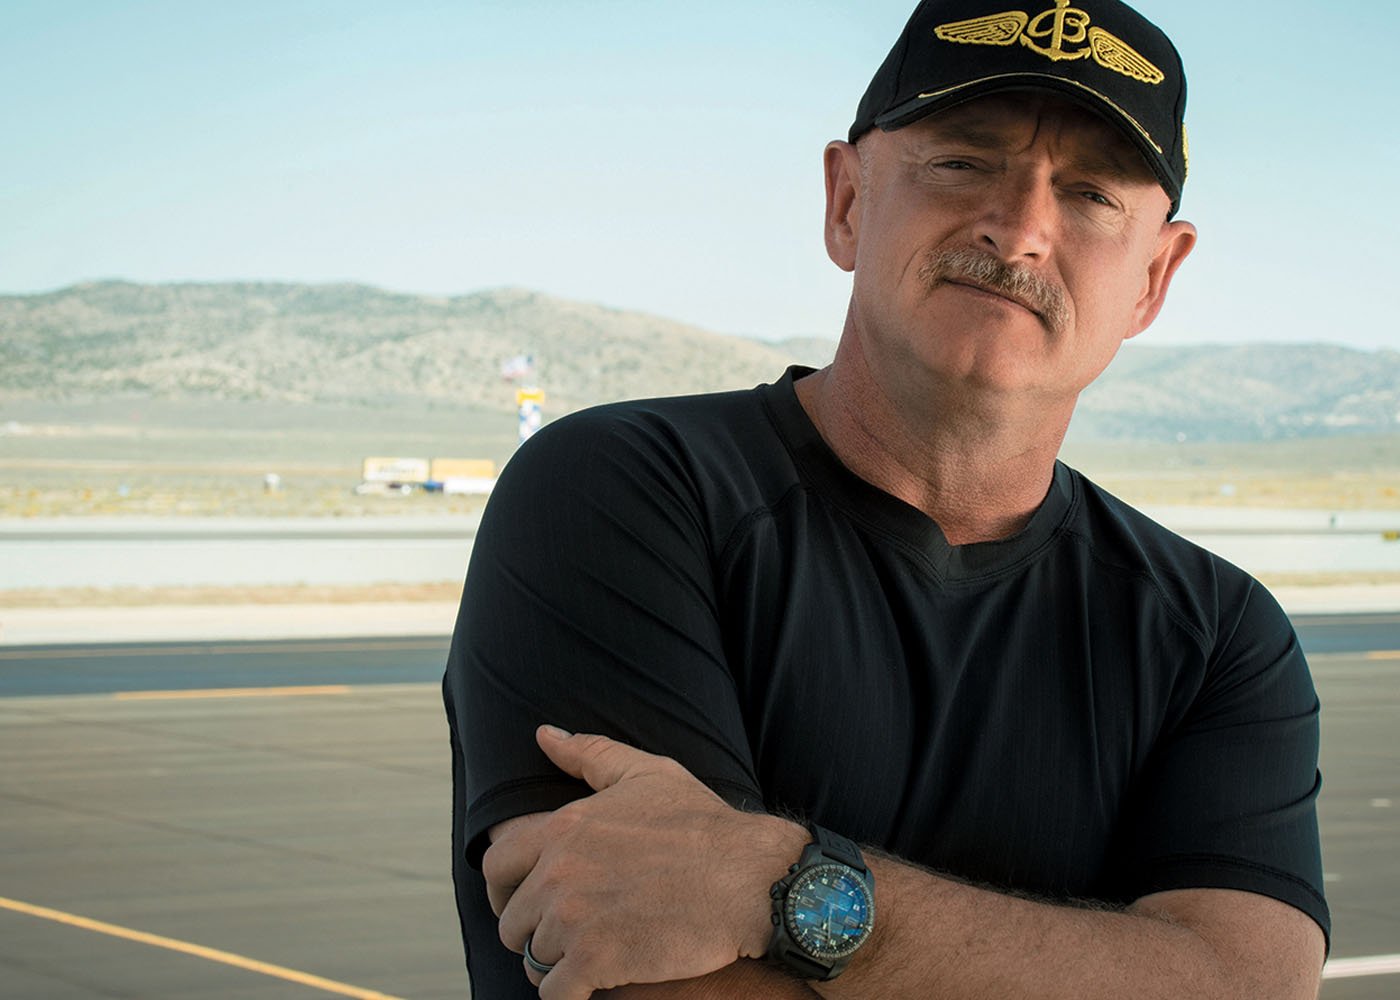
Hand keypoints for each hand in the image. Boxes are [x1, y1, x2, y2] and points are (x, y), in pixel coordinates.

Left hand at [482, 726, 804, 998]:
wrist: (751, 880)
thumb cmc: (703, 826)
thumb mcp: (647, 774)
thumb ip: (590, 754)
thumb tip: (544, 734)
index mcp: (563, 828)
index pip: (495, 866)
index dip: (504, 889)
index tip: (523, 900)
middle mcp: (558, 873)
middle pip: (511, 922)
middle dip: (534, 931)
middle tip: (566, 934)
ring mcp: (574, 919)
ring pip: (533, 960)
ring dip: (555, 964)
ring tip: (587, 956)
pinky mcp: (597, 961)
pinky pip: (556, 994)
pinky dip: (569, 994)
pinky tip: (593, 984)